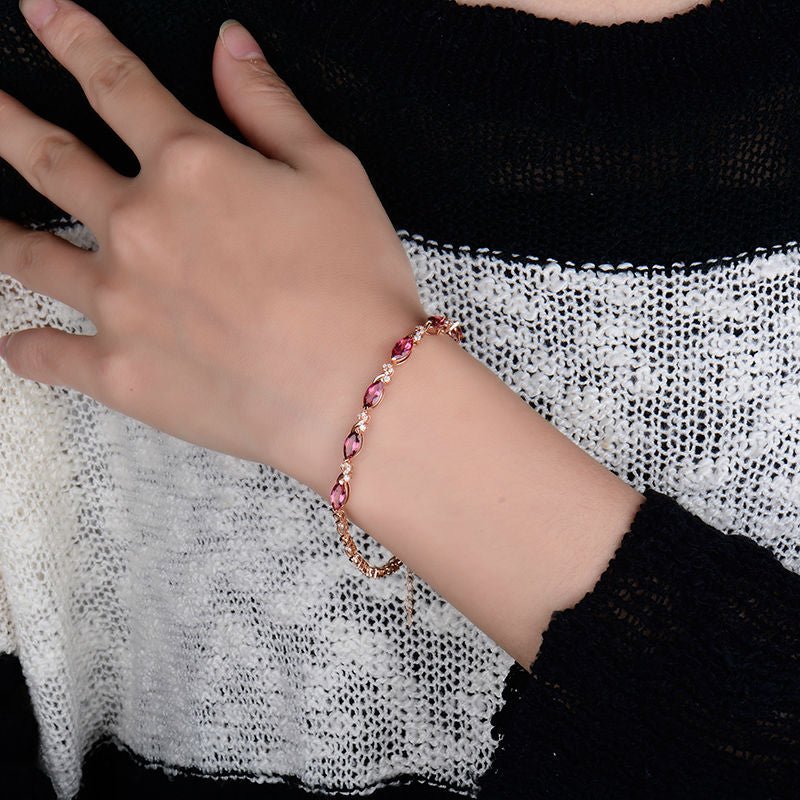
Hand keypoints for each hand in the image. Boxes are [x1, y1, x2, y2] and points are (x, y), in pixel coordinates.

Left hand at [0, 0, 425, 493]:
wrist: (357, 391)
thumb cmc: (358, 283)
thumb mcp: (334, 173)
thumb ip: (270, 105)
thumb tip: (228, 44)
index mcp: (191, 167)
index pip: (116, 83)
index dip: (74, 39)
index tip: (39, 11)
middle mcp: (138, 225)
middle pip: (48, 159)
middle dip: (5, 121)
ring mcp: (119, 302)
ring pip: (29, 256)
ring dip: (0, 233)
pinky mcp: (120, 373)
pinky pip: (49, 356)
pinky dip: (27, 349)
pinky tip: (15, 345)